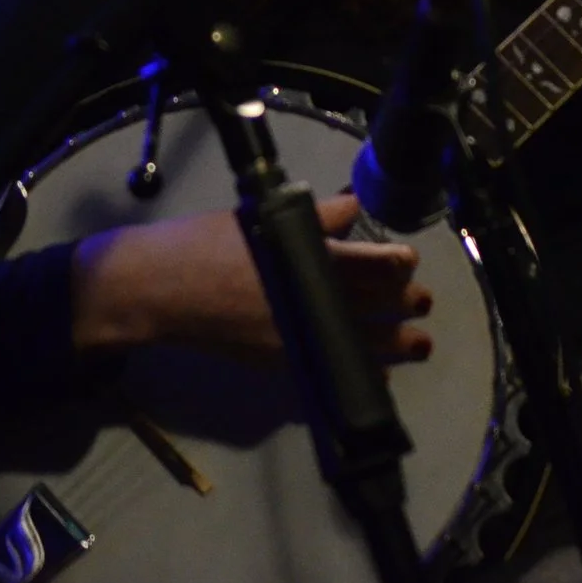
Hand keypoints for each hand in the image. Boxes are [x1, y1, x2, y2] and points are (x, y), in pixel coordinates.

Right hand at [69, 193, 433, 367]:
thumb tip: (349, 208)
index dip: (399, 264)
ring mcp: (297, 336)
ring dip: (396, 346)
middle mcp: (310, 301)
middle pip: (376, 306)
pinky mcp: (280, 361)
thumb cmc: (205, 244)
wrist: (159, 288)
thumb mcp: (259, 219)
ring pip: (363, 345)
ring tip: (418, 346)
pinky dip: (358, 373)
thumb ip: (311, 218)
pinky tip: (375, 374)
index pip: (374, 264)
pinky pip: (332, 371)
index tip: (408, 263)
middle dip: (406, 305)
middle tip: (422, 302)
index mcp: (308, 258)